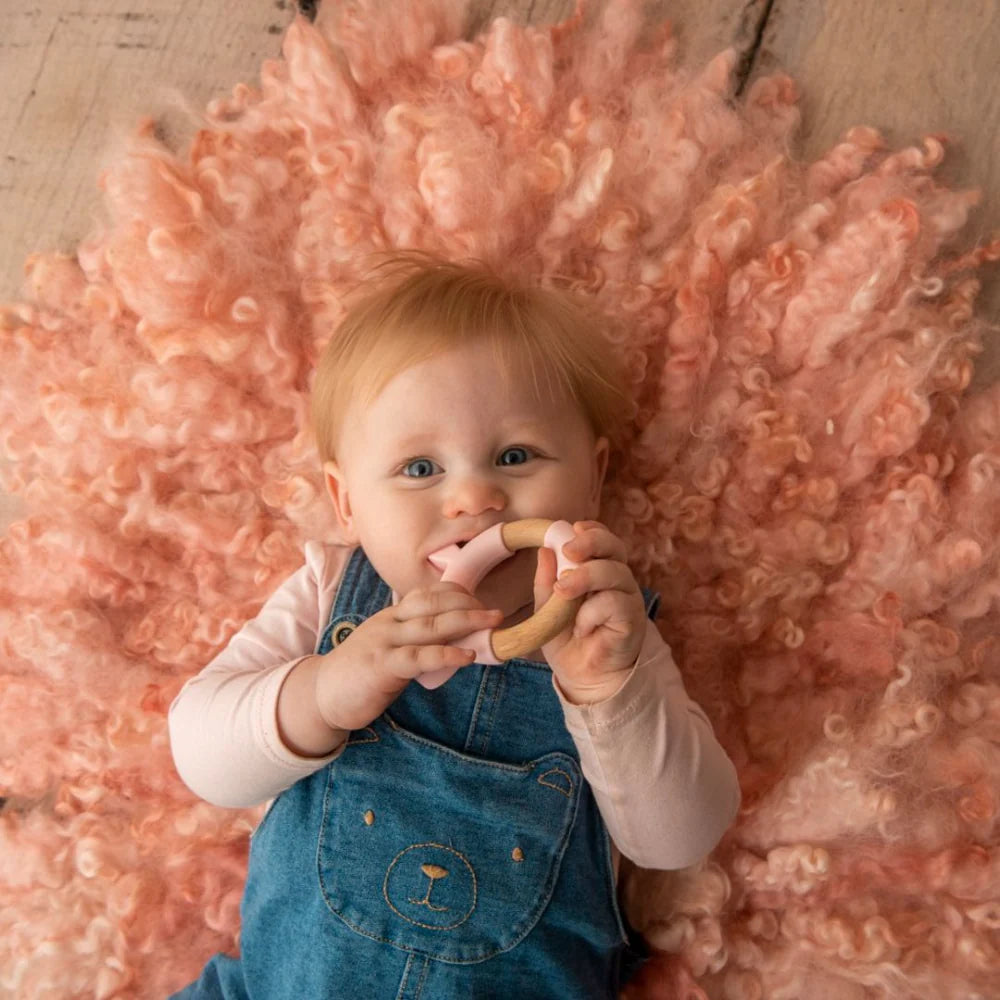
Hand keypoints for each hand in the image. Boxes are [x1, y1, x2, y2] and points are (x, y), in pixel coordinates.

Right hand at [313, 582, 503, 731]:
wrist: (321, 695)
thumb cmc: (360, 673)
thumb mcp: (388, 647)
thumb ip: (415, 640)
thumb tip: (453, 640)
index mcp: (391, 615)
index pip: (428, 594)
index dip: (456, 593)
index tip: (480, 600)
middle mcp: (389, 622)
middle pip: (434, 604)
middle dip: (468, 604)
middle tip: (496, 612)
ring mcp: (384, 641)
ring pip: (431, 625)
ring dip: (466, 622)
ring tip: (491, 624)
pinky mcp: (381, 665)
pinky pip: (419, 657)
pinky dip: (446, 654)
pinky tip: (467, 656)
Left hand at [533, 520, 645, 704]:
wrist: (581, 676)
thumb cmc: (567, 639)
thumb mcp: (547, 608)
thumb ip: (547, 581)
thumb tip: (544, 550)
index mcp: (598, 569)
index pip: (602, 539)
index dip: (591, 530)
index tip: (572, 528)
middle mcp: (617, 578)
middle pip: (614, 546)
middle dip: (591, 542)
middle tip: (568, 551)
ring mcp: (627, 597)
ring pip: (614, 572)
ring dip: (584, 578)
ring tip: (563, 593)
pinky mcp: (632, 619)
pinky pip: (614, 603)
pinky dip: (591, 613)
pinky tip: (582, 629)